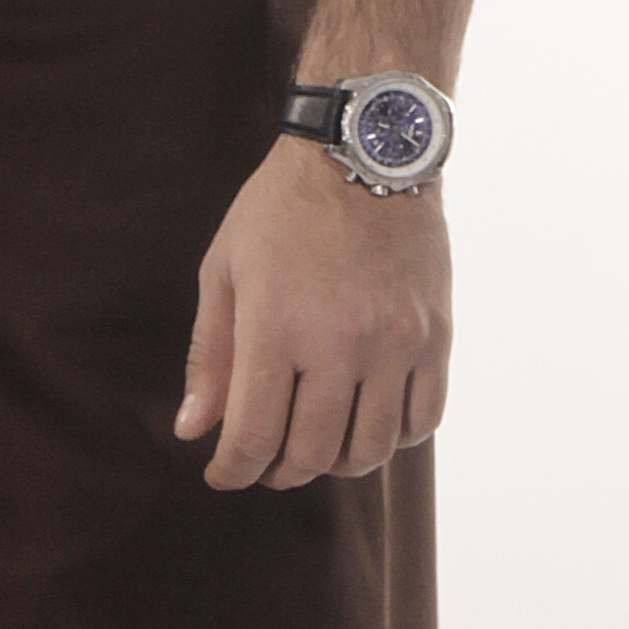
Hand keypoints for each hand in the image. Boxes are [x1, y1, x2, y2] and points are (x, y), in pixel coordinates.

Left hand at [175, 137, 450, 490]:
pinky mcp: (435, 337)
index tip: (223, 475)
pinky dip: (392, 440)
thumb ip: (211, 355)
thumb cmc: (283, 211)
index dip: (233, 472)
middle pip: (312, 454)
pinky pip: (422, 422)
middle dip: (279, 473)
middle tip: (266, 463)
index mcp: (277, 325)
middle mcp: (340, 342)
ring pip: (370, 450)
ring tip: (316, 445)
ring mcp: (396, 342)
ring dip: (336, 464)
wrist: (366, 153)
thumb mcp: (225, 270)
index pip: (254, 437)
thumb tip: (193, 431)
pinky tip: (366, 422)